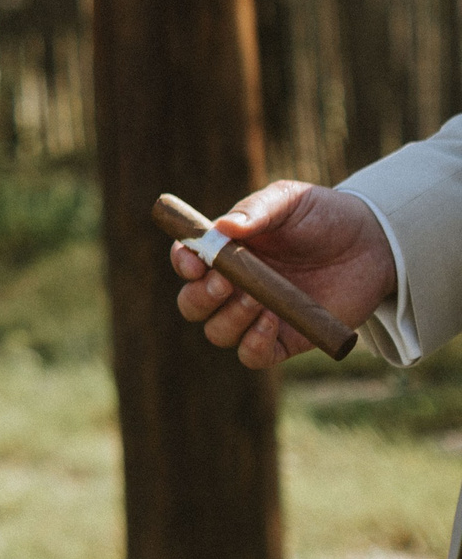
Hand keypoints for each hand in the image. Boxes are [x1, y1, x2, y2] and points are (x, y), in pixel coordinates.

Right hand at [170, 180, 396, 367]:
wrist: (374, 243)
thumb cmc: (324, 216)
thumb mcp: (289, 201)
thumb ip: (255, 212)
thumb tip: (222, 228)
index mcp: (226, 252)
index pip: (187, 264)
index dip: (183, 264)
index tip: (196, 261)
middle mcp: (235, 287)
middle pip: (193, 305)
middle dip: (201, 297)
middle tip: (225, 283)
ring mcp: (258, 315)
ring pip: (218, 332)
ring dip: (229, 319)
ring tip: (257, 299)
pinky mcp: (286, 339)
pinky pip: (253, 356)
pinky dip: (253, 344)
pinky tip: (270, 321)